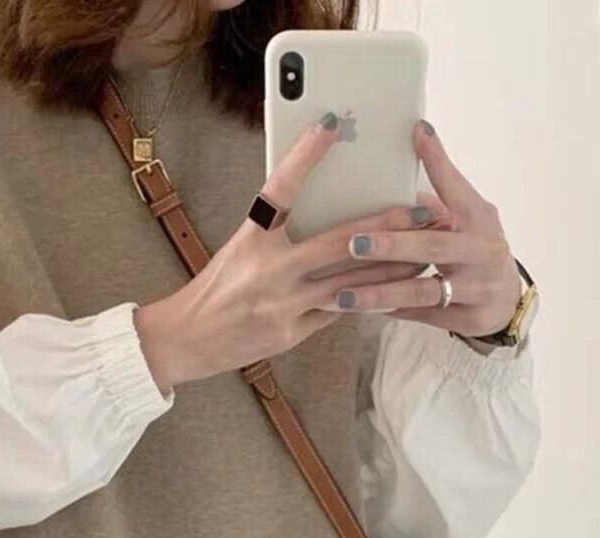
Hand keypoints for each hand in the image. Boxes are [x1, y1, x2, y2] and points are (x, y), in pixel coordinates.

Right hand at [134, 116, 442, 394]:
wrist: (189, 339)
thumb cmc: (218, 288)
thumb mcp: (240, 249)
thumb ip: (277, 231)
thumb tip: (320, 206)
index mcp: (251, 239)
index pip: (281, 188)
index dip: (305, 155)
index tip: (331, 124)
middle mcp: (267, 269)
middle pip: (336, 242)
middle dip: (383, 226)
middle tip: (419, 210)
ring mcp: (282, 304)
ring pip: (348, 283)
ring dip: (389, 268)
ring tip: (421, 254)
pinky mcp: (291, 332)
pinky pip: (337, 313)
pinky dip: (364, 299)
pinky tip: (393, 290)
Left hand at [334, 121, 522, 338]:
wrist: (508, 299)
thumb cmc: (475, 249)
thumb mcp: (466, 218)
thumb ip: (435, 199)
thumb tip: (390, 169)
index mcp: (477, 218)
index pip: (456, 187)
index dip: (438, 161)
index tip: (417, 134)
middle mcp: (481, 251)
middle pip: (432, 248)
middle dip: (392, 246)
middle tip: (354, 243)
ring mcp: (477, 288)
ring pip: (423, 291)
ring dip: (381, 292)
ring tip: (343, 295)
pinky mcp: (469, 318)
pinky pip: (422, 315)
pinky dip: (392, 311)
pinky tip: (360, 310)